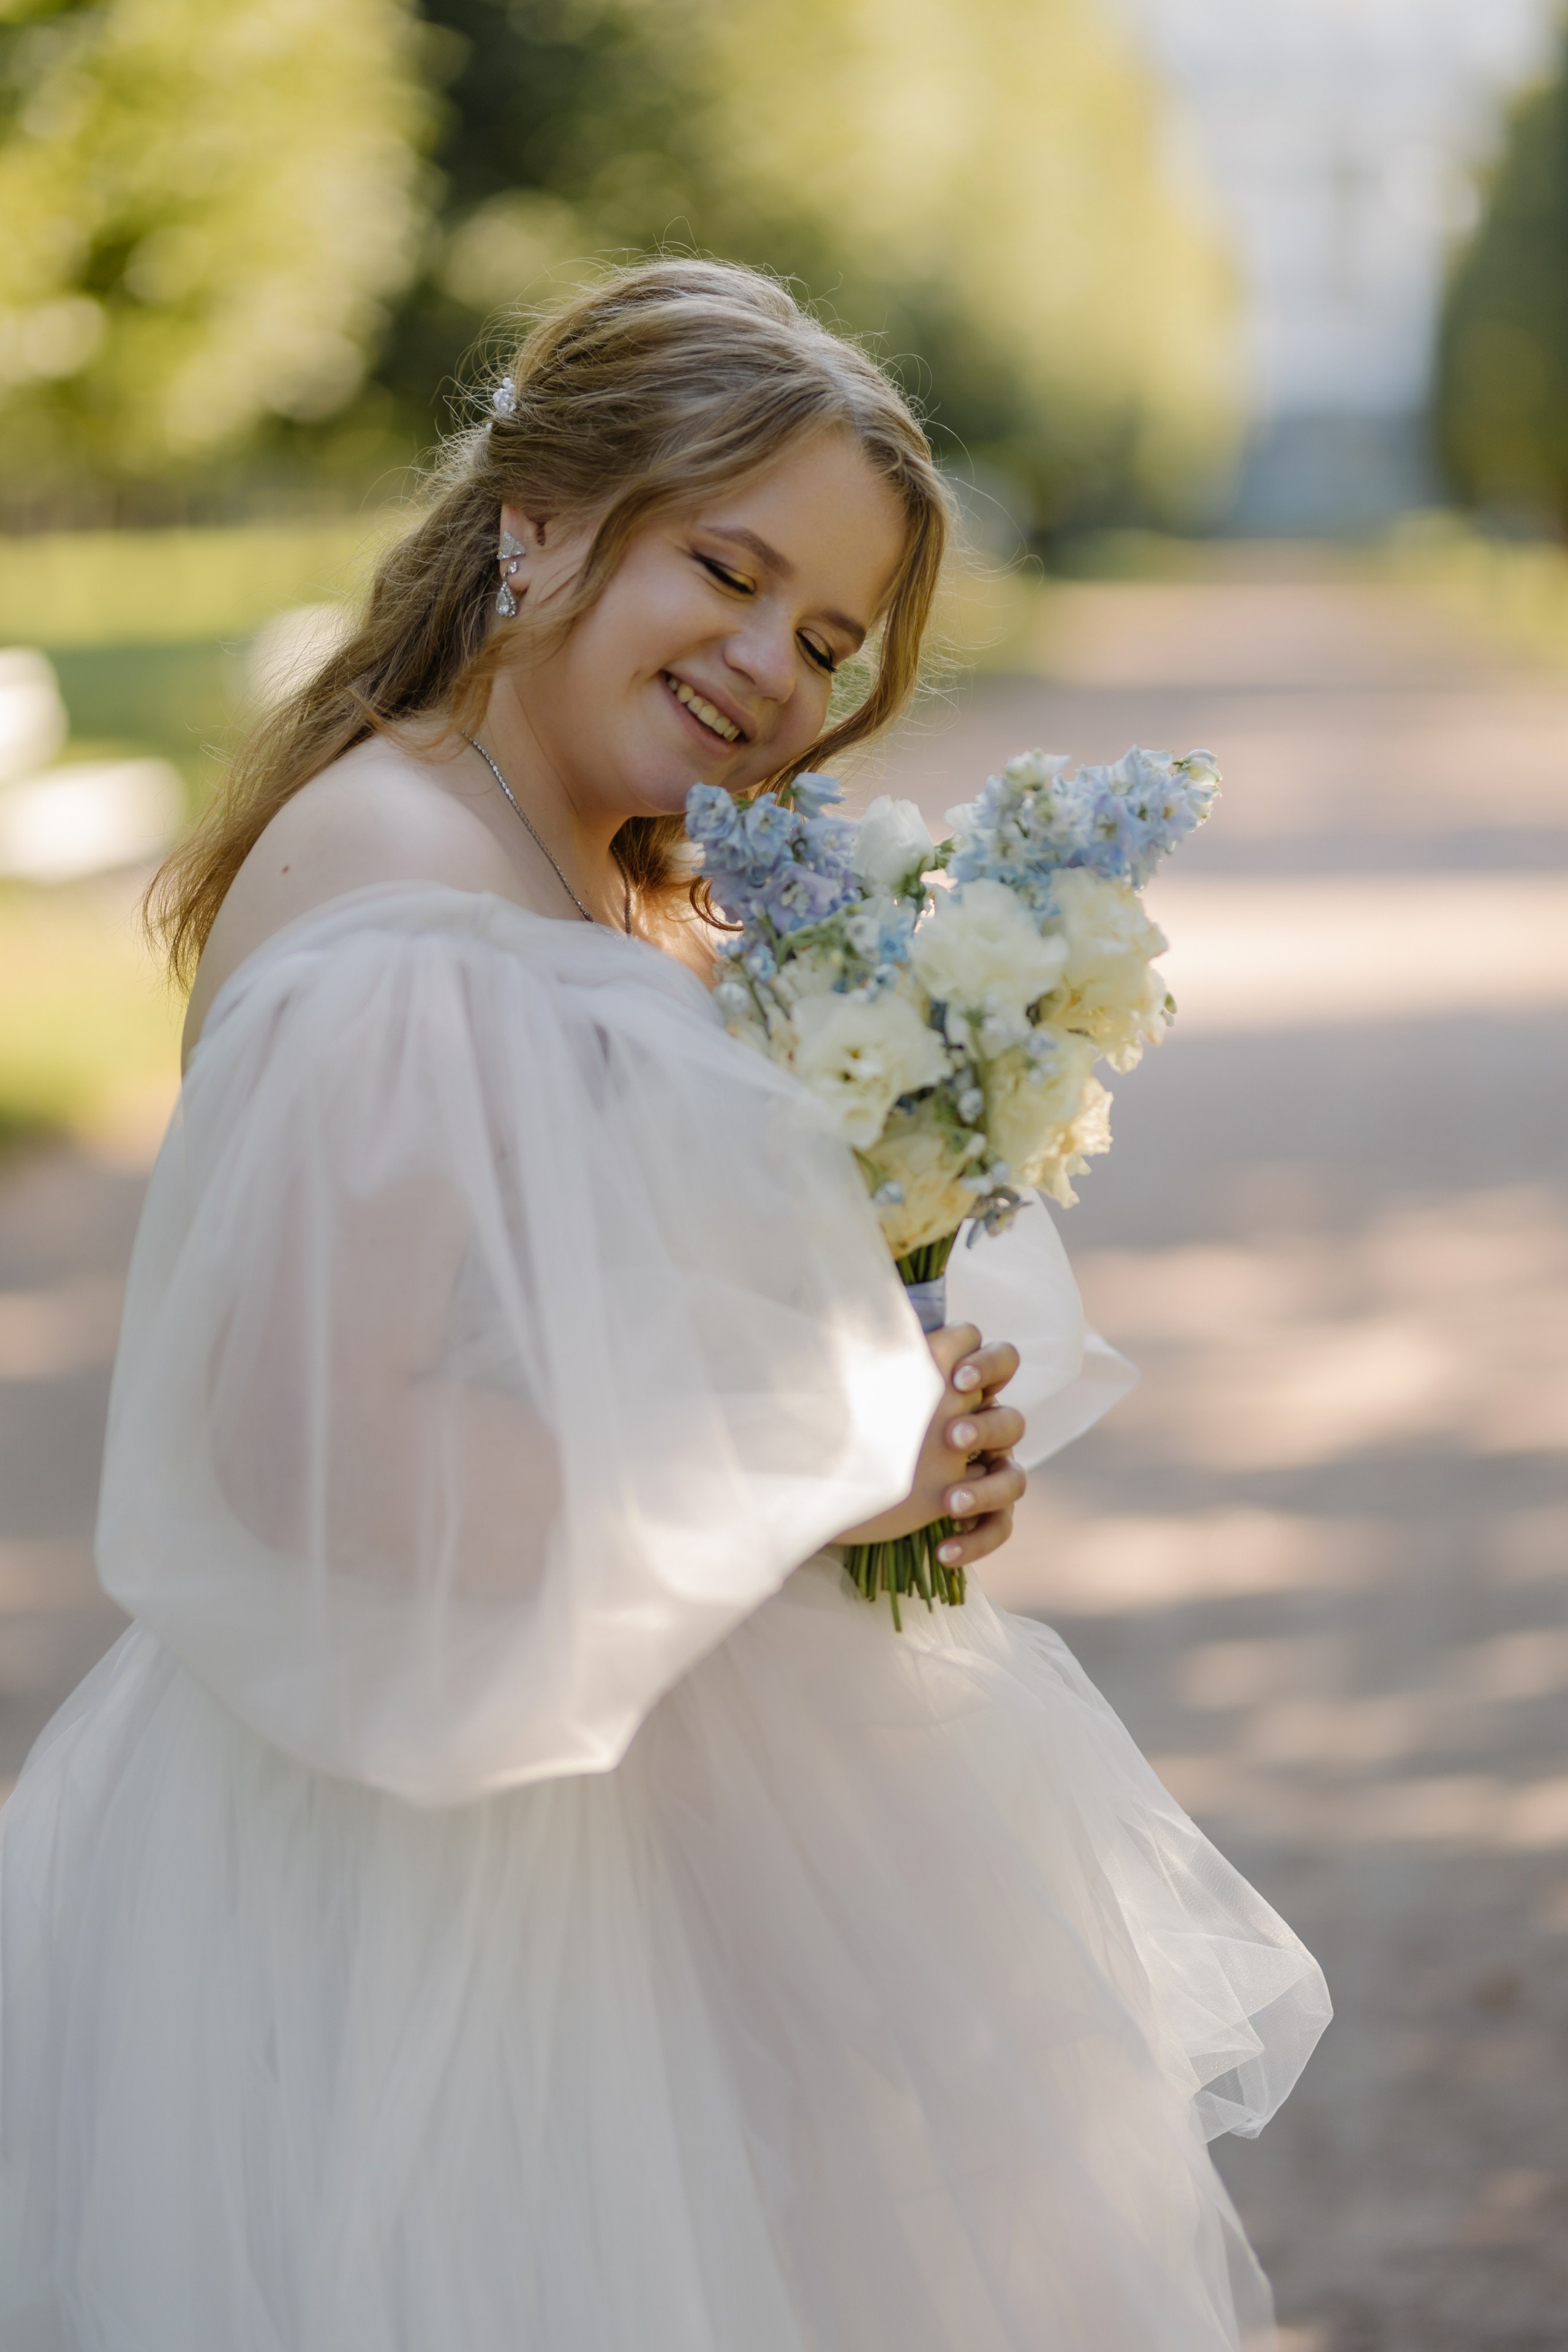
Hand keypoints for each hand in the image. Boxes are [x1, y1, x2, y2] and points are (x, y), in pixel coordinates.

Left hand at [835, 1322, 1025, 1568]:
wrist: (831, 1477)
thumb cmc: (851, 1415)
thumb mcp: (859, 1375)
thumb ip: (878, 1339)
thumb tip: (873, 1290)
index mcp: (965, 1387)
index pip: (1001, 1360)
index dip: (988, 1366)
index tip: (956, 1379)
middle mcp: (983, 1427)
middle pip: (1012, 1420)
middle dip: (985, 1429)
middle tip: (950, 1440)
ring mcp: (986, 1472)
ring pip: (1015, 1478)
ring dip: (986, 1489)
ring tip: (949, 1502)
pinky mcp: (978, 1514)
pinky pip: (999, 1528)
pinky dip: (976, 1541)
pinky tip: (943, 1551)